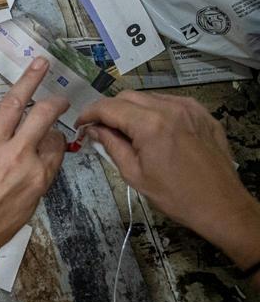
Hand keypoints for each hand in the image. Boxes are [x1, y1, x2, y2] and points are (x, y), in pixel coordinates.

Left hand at [0, 59, 68, 292]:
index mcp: (37, 175)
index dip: (55, 137)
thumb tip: (44, 153)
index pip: (55, 144)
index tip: (52, 134)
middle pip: (43, 118)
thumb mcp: (28, 206)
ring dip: (28, 80)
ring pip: (13, 105)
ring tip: (39, 63)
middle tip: (59, 95)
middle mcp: (17, 156)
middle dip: (55, 103)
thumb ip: (39, 176)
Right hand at [78, 92, 259, 266]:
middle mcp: (170, 108)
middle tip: (100, 129)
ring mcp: (189, 108)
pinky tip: (153, 129)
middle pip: (127, 96)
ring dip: (132, 109)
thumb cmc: (175, 195)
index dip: (89, 113)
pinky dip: (155, 110)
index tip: (80, 124)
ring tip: (127, 131)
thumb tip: (93, 130)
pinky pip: (170, 102)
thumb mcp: (134, 174)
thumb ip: (111, 146)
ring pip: (148, 97)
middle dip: (109, 109)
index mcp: (150, 124)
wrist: (221, 204)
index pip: (108, 107)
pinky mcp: (202, 113)